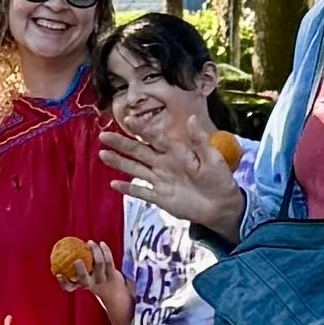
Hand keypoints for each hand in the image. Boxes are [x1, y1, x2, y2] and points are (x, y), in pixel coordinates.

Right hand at [65, 240, 133, 322]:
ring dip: (95, 251)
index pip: (69, 287)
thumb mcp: (84, 276)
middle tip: (77, 260)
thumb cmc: (94, 280)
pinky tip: (101, 243)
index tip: (59, 275)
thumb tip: (63, 247)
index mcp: (81, 285)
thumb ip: (74, 267)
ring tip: (90, 242)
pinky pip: (108, 261)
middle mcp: (91, 284)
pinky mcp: (113, 275)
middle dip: (80, 271)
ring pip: (99, 264)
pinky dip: (105, 250)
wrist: (115, 292)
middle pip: (84, 279)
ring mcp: (102, 280)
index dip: (63, 282)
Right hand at [101, 113, 244, 236]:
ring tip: (102, 154)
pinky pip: (140, 192)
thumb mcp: (213, 158)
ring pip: (135, 169)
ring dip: (119, 162)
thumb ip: (200, 140)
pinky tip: (113, 184)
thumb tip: (192, 118)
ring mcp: (160, 180)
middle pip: (138, 151)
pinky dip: (128, 189)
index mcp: (176, 152)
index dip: (142, 129)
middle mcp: (164, 164)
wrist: (221, 206)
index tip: (129, 119)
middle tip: (104, 136)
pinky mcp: (159, 197)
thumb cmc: (219, 180)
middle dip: (121, 144)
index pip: (155, 138)